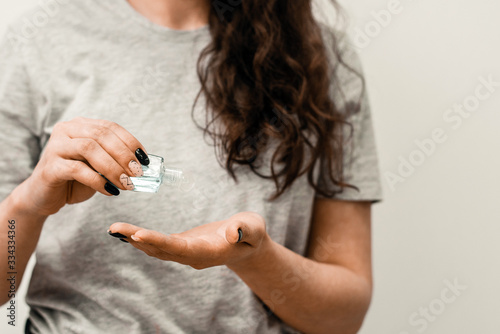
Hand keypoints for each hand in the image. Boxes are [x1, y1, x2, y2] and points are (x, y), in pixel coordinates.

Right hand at [20, 117, 148, 215]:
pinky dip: (98, 180)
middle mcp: (66, 130)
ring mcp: (56, 147)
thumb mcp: (99, 166)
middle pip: (100, 135)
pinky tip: (110, 190)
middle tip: (138, 172)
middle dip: (123, 154)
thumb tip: (142, 165)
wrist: (43, 196)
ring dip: (113, 167)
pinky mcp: (50, 167)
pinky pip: (77, 169)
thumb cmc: (75, 180)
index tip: (144, 159)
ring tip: (127, 183)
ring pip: (89, 148)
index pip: (110, 127)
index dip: (130, 142)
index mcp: (81, 125)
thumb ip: (115, 160)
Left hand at [107, 212, 267, 269]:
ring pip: (156, 249)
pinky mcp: (182, 247)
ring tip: (114, 229)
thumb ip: (245, 229)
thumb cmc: (251, 233)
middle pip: (161, 249)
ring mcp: (186, 253)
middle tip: (114, 228)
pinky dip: (142, 239)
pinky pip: (158, 245)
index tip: (138, 234)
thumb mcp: (254, 227)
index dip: (158, 241)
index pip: (179, 247)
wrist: (248, 244)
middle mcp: (193, 256)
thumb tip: (233, 231)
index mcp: (208, 252)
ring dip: (134, 239)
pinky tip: (127, 233)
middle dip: (137, 239)